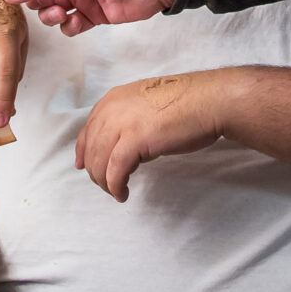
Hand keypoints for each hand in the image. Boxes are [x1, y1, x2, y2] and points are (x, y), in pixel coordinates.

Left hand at [76, 75, 223, 200]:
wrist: (208, 101)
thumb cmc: (186, 103)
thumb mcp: (147, 103)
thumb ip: (129, 117)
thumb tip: (121, 141)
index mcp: (114, 98)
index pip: (88, 128)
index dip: (83, 150)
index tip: (82, 165)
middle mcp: (112, 109)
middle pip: (91, 147)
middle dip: (95, 170)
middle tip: (106, 184)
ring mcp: (122, 124)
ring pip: (99, 161)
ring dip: (104, 182)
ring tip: (116, 192)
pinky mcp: (135, 141)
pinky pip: (115, 171)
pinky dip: (115, 185)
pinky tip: (123, 193)